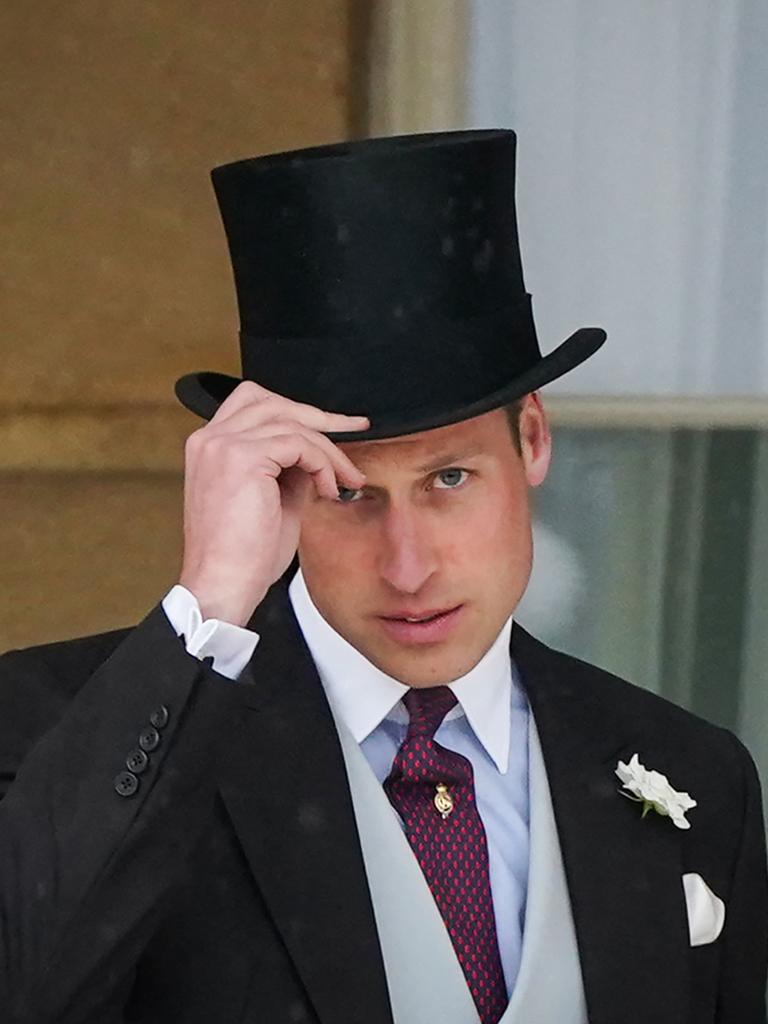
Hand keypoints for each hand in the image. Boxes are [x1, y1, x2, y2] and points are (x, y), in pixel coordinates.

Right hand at [178, 381, 368, 624]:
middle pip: (272, 402)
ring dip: (328, 451)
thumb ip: (289, 468)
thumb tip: (318, 454)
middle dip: (319, 417)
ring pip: (292, 424)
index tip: (333, 424)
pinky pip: (299, 444)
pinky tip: (328, 491)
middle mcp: (209, 438)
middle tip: (355, 429)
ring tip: (345, 480)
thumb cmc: (244, 556)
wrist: (225, 585)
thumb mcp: (273, 498)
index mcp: (208, 446)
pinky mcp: (243, 457)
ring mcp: (223, 445)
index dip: (296, 410)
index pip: (253, 403)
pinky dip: (322, 464)